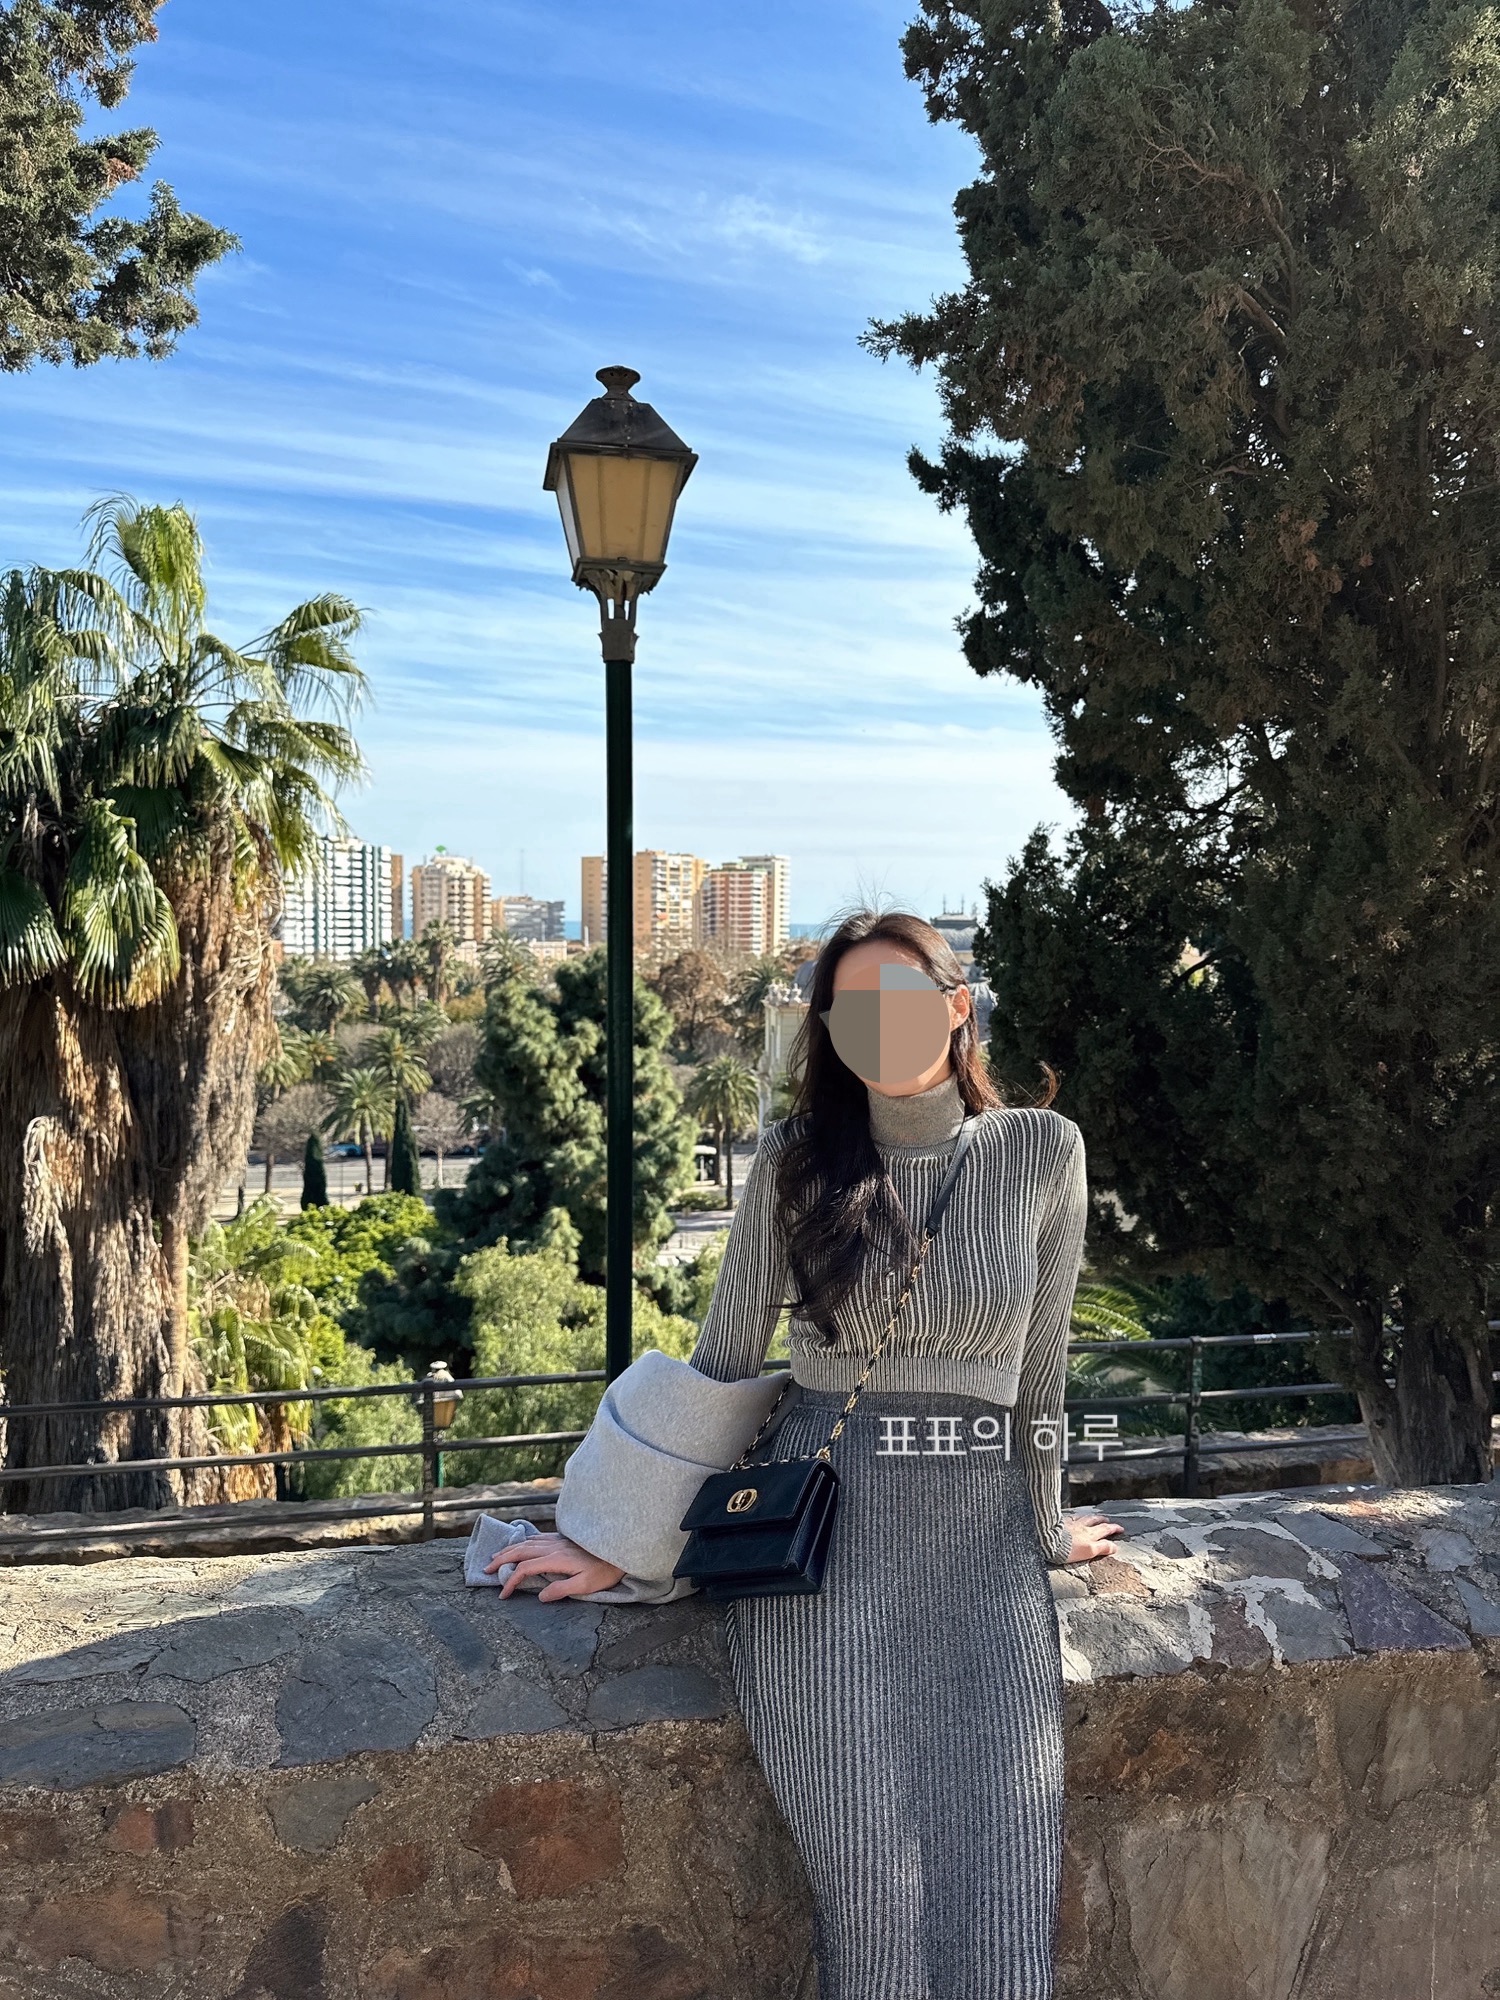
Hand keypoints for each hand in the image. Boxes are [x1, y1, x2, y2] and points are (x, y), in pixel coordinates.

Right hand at [483, 1531, 625, 1601]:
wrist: (620, 1550)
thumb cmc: (605, 1570)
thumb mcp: (586, 1586)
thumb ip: (561, 1590)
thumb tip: (540, 1596)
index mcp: (556, 1559)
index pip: (526, 1568)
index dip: (511, 1580)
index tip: (503, 1594)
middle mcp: (554, 1546)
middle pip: (521, 1550)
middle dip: (502, 1559)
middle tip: (486, 1570)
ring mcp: (558, 1540)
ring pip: (528, 1542)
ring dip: (510, 1549)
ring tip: (496, 1556)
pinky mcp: (563, 1538)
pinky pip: (538, 1537)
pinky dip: (524, 1541)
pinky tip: (521, 1543)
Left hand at [1062, 1512, 1124, 1562]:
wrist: (1049, 1541)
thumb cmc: (1068, 1550)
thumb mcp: (1089, 1552)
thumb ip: (1103, 1548)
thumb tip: (1115, 1547)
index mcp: (1090, 1534)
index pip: (1105, 1530)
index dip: (1114, 1529)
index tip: (1120, 1529)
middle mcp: (1082, 1527)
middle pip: (1096, 1522)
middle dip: (1104, 1521)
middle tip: (1108, 1520)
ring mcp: (1071, 1524)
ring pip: (1085, 1517)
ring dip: (1092, 1517)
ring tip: (1095, 1517)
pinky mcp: (1061, 1523)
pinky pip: (1072, 1517)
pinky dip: (1077, 1516)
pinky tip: (1076, 1516)